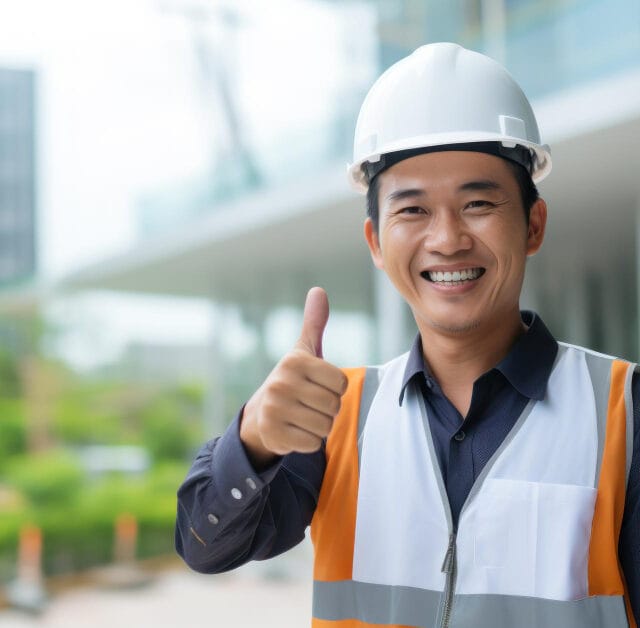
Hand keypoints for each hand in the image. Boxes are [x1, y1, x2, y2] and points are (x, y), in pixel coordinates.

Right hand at [240, 287, 347, 466]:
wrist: (261, 414)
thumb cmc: (293, 380)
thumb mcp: (304, 352)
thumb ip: (314, 323)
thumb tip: (318, 290)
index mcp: (294, 361)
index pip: (340, 382)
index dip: (335, 388)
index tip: (317, 386)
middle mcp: (281, 382)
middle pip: (334, 405)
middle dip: (328, 409)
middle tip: (309, 403)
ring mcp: (274, 409)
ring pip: (325, 426)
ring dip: (319, 426)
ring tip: (302, 417)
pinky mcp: (272, 434)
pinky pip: (312, 444)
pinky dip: (307, 441)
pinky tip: (293, 431)